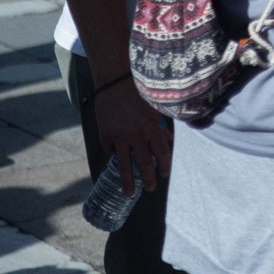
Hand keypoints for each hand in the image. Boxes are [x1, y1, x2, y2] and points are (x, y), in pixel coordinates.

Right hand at [95, 79, 171, 196]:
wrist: (114, 80)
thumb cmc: (139, 90)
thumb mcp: (155, 106)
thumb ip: (162, 124)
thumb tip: (169, 139)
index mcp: (152, 128)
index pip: (162, 153)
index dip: (165, 166)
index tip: (165, 174)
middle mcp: (136, 135)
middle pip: (144, 163)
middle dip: (148, 179)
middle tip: (151, 190)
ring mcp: (119, 137)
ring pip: (124, 164)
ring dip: (128, 181)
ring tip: (130, 193)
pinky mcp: (104, 134)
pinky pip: (109, 151)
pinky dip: (112, 158)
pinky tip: (114, 164)